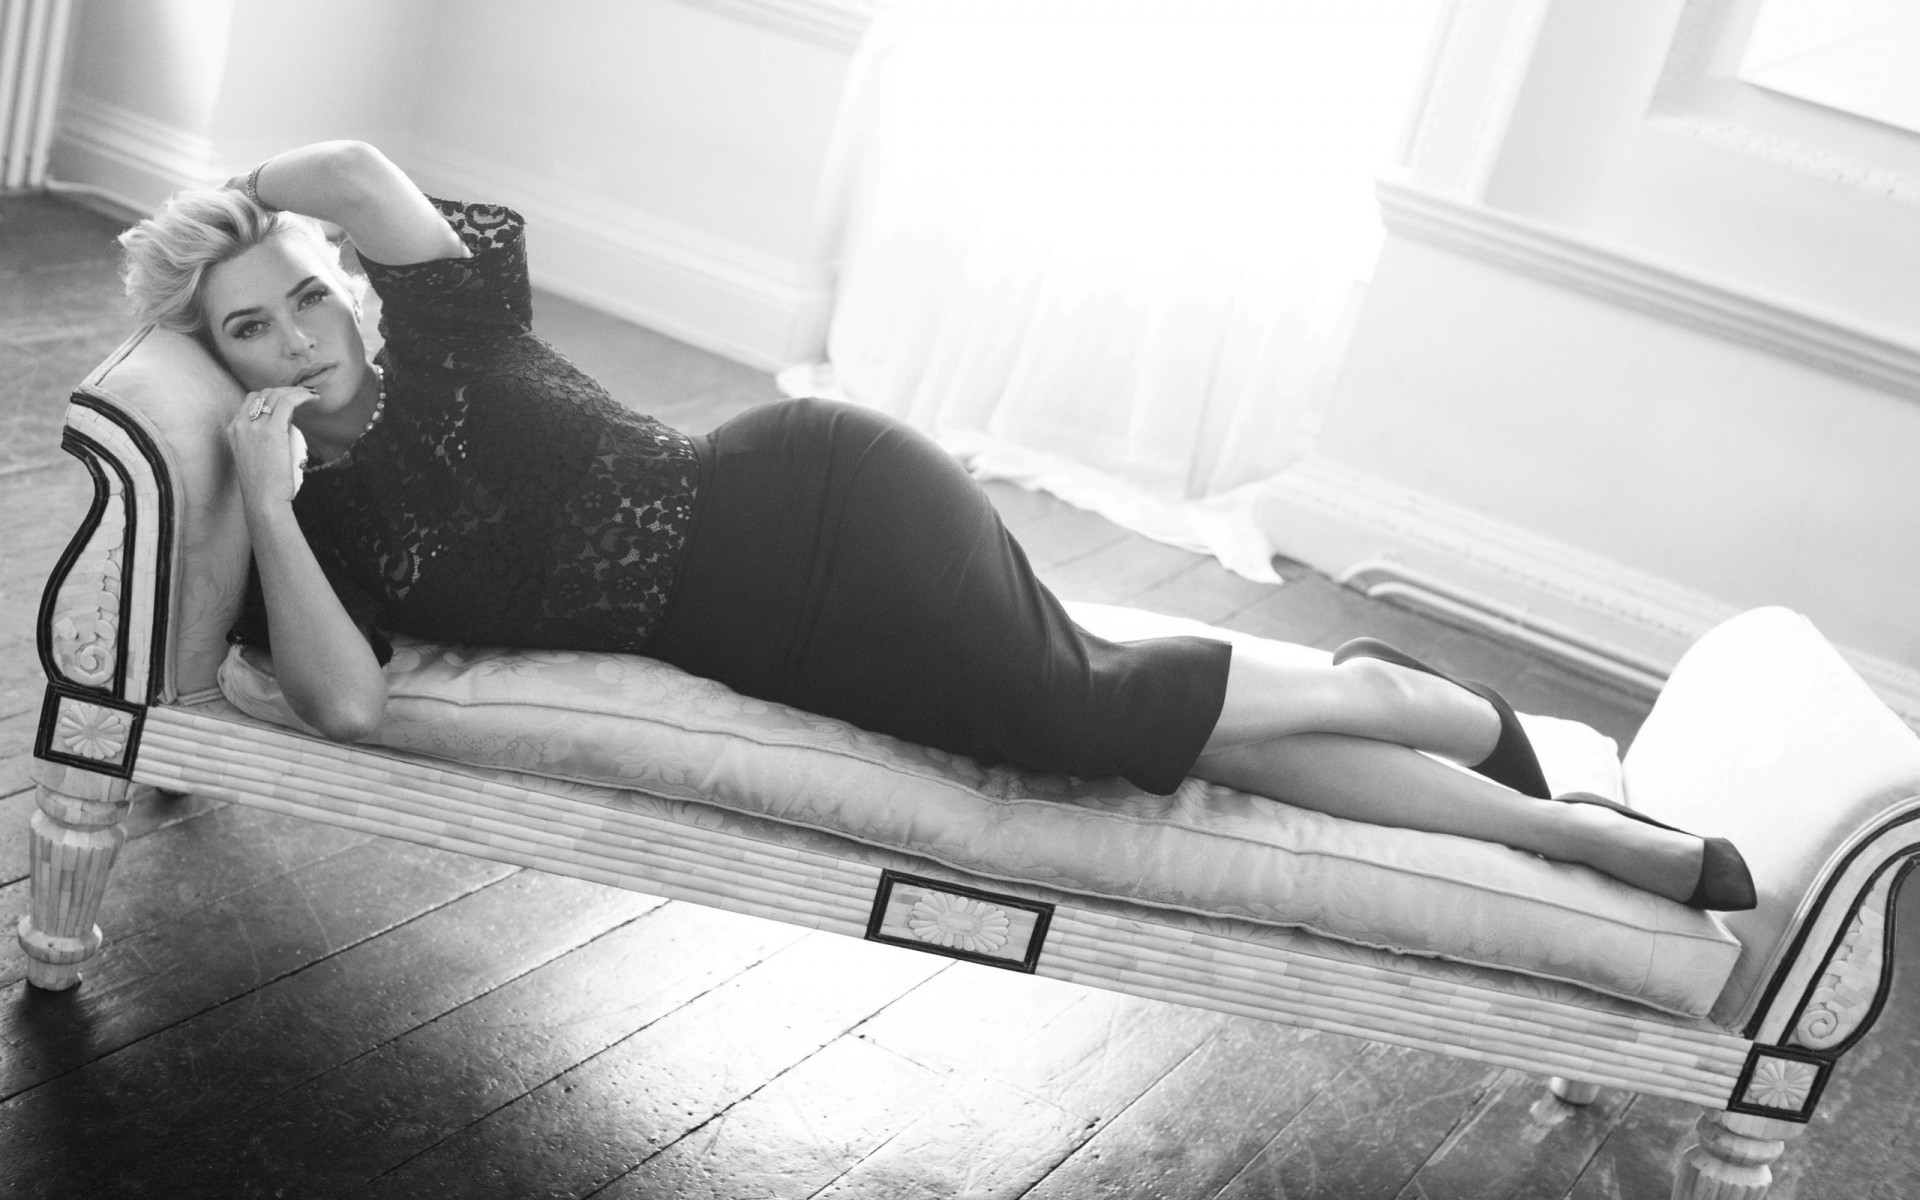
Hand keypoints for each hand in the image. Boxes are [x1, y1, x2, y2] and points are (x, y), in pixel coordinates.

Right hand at [224, 386, 316, 511]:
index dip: (272, 395)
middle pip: (264, 393)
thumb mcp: (256, 455)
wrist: (263, 500)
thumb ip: (264, 437)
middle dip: (285, 390)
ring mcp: (254, 427)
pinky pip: (288, 403)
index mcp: (234, 429)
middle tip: (303, 395)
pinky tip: (312, 398)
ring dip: (296, 391)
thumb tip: (285, 423)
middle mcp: (240, 424)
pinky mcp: (272, 431)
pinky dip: (302, 396)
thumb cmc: (265, 484)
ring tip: (311, 395)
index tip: (289, 400)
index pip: (252, 400)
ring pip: (276, 395)